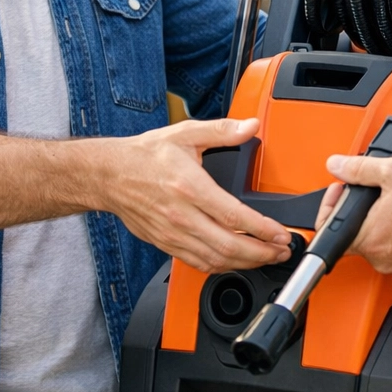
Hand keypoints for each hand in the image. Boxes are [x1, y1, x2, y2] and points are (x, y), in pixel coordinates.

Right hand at [97, 117, 291, 272]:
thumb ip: (221, 130)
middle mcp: (181, 215)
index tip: (281, 233)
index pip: (234, 216)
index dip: (262, 229)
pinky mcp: (166, 244)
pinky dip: (222, 266)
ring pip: (215, 260)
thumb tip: (250, 126)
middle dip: (262, 253)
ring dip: (245, 263)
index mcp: (189, 187)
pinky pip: (198, 262)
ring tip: (267, 257)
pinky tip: (236, 261)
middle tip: (282, 250)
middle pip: (228, 246)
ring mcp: (172, 234)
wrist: (109, 175)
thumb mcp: (185, 133)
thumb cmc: (145, 155)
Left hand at [318, 154, 391, 276]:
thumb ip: (358, 168)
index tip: (343, 190)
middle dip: (360, 210)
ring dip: (380, 222)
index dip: (332, 205)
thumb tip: (336, 165)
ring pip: (377, 241)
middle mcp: (380, 258)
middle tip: (375, 192)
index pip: (329, 230)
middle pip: (355, 233)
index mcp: (369, 238)